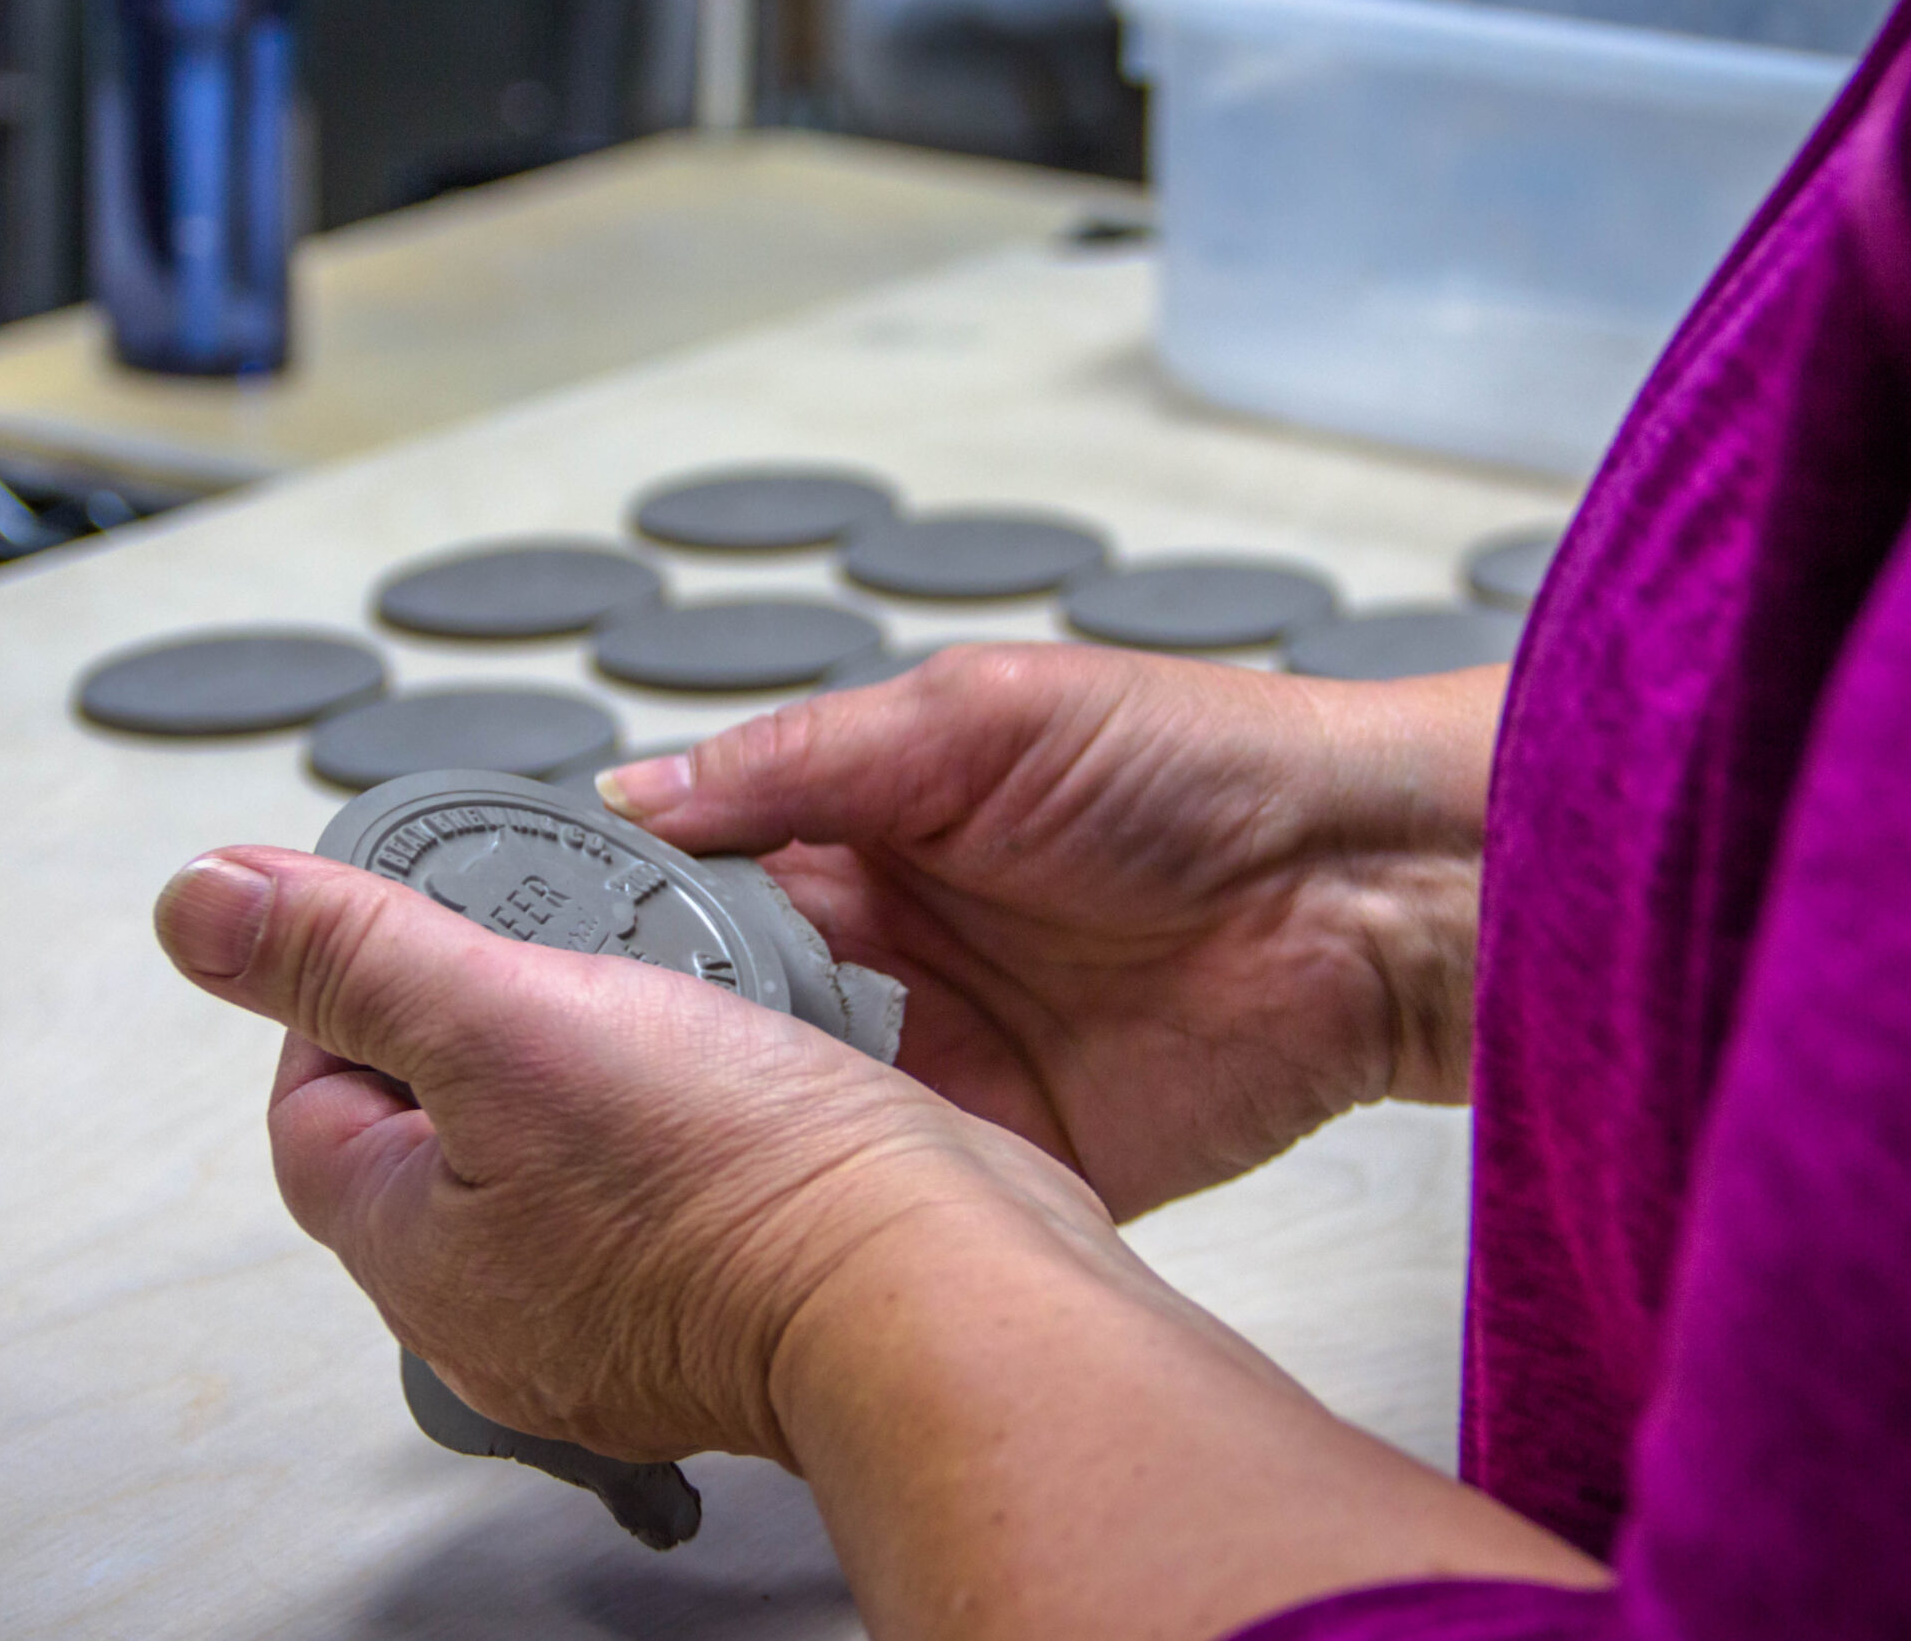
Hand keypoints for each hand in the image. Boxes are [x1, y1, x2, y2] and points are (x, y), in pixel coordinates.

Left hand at [152, 845, 1110, 1464]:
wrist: (943, 1284)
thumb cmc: (742, 1186)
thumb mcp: (506, 1020)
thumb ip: (347, 958)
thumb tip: (200, 906)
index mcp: (419, 1249)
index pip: (316, 1096)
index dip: (355, 984)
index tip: (427, 919)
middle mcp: (507, 1300)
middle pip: (448, 1116)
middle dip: (502, 1007)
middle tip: (571, 943)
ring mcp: (619, 1305)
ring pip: (572, 1135)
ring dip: (614, 1041)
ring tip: (674, 983)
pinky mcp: (724, 1287)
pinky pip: (675, 1169)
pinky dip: (703, 1098)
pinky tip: (751, 1051)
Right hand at [601, 645, 1502, 1219]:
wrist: (1366, 893)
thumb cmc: (1205, 764)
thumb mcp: (977, 716)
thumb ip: (805, 760)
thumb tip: (645, 783)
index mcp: (872, 829)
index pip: (706, 876)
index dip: (630, 911)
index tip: (545, 945)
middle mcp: (894, 948)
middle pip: (732, 1005)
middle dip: (667, 1030)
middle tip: (591, 1049)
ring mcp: (947, 1056)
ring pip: (796, 1104)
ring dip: (741, 1117)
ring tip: (659, 1123)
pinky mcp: (1010, 1151)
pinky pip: (897, 1185)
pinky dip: (843, 1194)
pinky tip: (784, 1188)